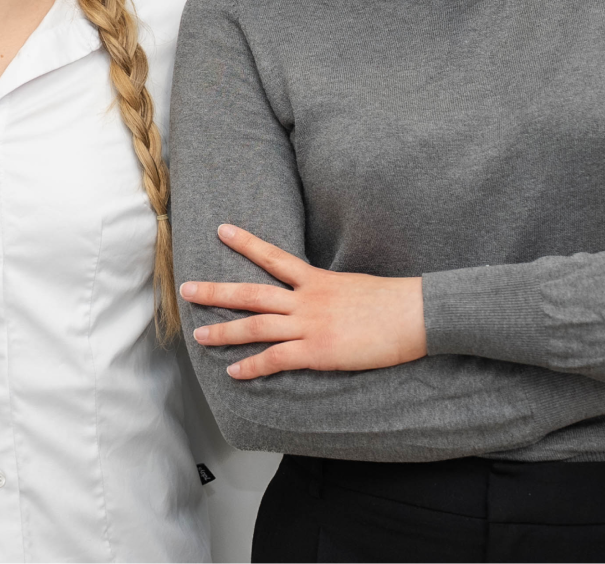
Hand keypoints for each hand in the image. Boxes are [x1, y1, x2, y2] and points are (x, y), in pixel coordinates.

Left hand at [180, 224, 425, 378]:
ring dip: (224, 331)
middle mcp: (306, 299)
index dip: (245, 243)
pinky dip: (252, 367)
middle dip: (216, 292)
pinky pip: (276, 359)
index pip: (272, 257)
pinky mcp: (318, 351)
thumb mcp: (354, 285)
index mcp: (316, 280)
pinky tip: (234, 373)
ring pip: (256, 326)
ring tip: (199, 334)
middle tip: (187, 289)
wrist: (416, 315)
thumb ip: (330, 291)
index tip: (222, 230)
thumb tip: (319, 296)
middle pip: (250, 293)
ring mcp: (310, 325)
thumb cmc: (394, 302)